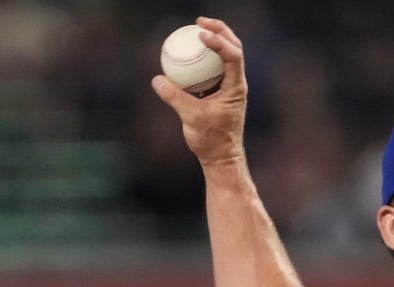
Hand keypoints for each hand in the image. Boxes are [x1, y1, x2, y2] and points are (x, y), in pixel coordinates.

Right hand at [151, 17, 246, 167]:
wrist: (221, 157)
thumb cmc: (211, 140)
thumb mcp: (191, 118)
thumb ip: (175, 98)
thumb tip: (158, 79)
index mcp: (236, 88)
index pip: (234, 56)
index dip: (220, 41)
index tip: (200, 34)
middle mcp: (236, 84)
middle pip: (234, 49)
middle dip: (219, 31)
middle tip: (198, 22)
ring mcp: (229, 88)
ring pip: (225, 57)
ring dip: (213, 40)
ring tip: (193, 29)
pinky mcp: (219, 93)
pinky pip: (211, 69)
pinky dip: (201, 58)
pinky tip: (185, 54)